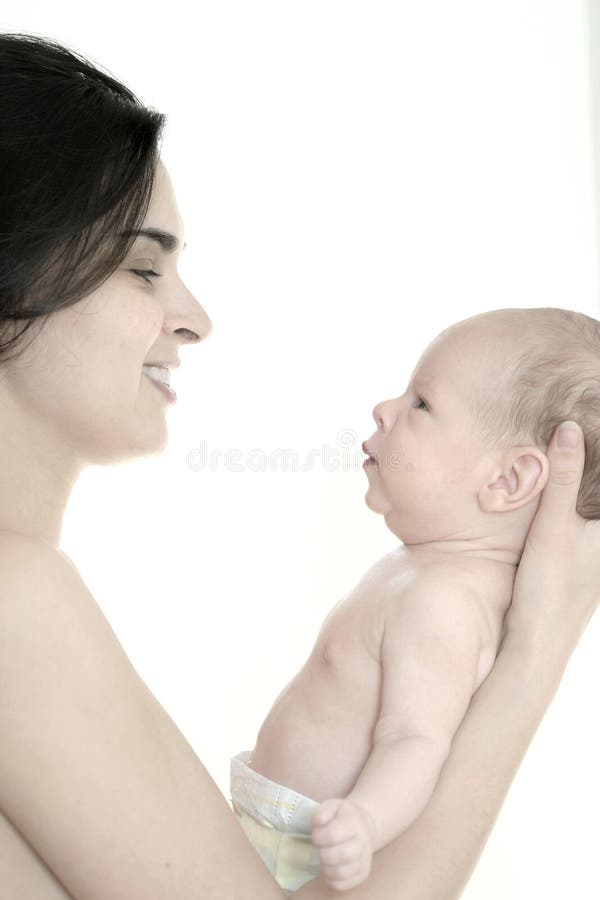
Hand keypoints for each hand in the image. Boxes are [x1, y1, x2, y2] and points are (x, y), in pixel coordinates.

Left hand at [311, 797, 376, 891]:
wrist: (363, 825)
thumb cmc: (343, 816)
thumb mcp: (332, 806)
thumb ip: (322, 812)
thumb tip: (317, 823)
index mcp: (354, 823)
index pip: (333, 834)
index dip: (319, 837)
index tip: (316, 835)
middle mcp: (363, 842)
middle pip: (342, 855)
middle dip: (323, 854)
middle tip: (320, 849)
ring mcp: (365, 860)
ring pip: (342, 873)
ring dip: (326, 868)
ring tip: (324, 859)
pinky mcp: (362, 873)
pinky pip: (344, 884)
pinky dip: (332, 880)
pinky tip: (329, 869)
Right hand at [504, 421, 599, 648]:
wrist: (536, 645)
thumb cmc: (549, 589)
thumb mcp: (552, 527)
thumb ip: (561, 478)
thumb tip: (570, 428)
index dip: (598, 454)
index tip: (595, 417)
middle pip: (598, 494)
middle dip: (590, 466)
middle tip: (580, 431)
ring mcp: (599, 555)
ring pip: (594, 508)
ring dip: (584, 485)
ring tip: (571, 453)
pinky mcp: (584, 562)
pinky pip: (585, 519)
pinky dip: (577, 500)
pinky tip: (557, 491)